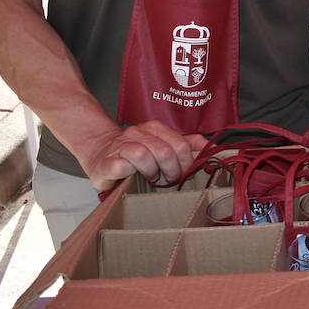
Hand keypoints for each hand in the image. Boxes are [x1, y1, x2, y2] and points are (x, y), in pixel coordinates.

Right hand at [78, 120, 206, 191]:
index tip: (184, 173)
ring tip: (151, 178)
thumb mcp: (161, 145)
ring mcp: (120, 146)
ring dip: (151, 171)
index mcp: (154, 129)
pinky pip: (121, 166)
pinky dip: (129, 173)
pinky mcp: (106, 162)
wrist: (101, 153)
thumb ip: (184, 144)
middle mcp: (137, 133)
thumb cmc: (134, 153)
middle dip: (172, 170)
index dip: (186, 162)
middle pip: (164, 151)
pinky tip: (131, 177)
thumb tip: (207, 146)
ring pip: (143, 155)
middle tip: (170, 180)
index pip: (180, 144)